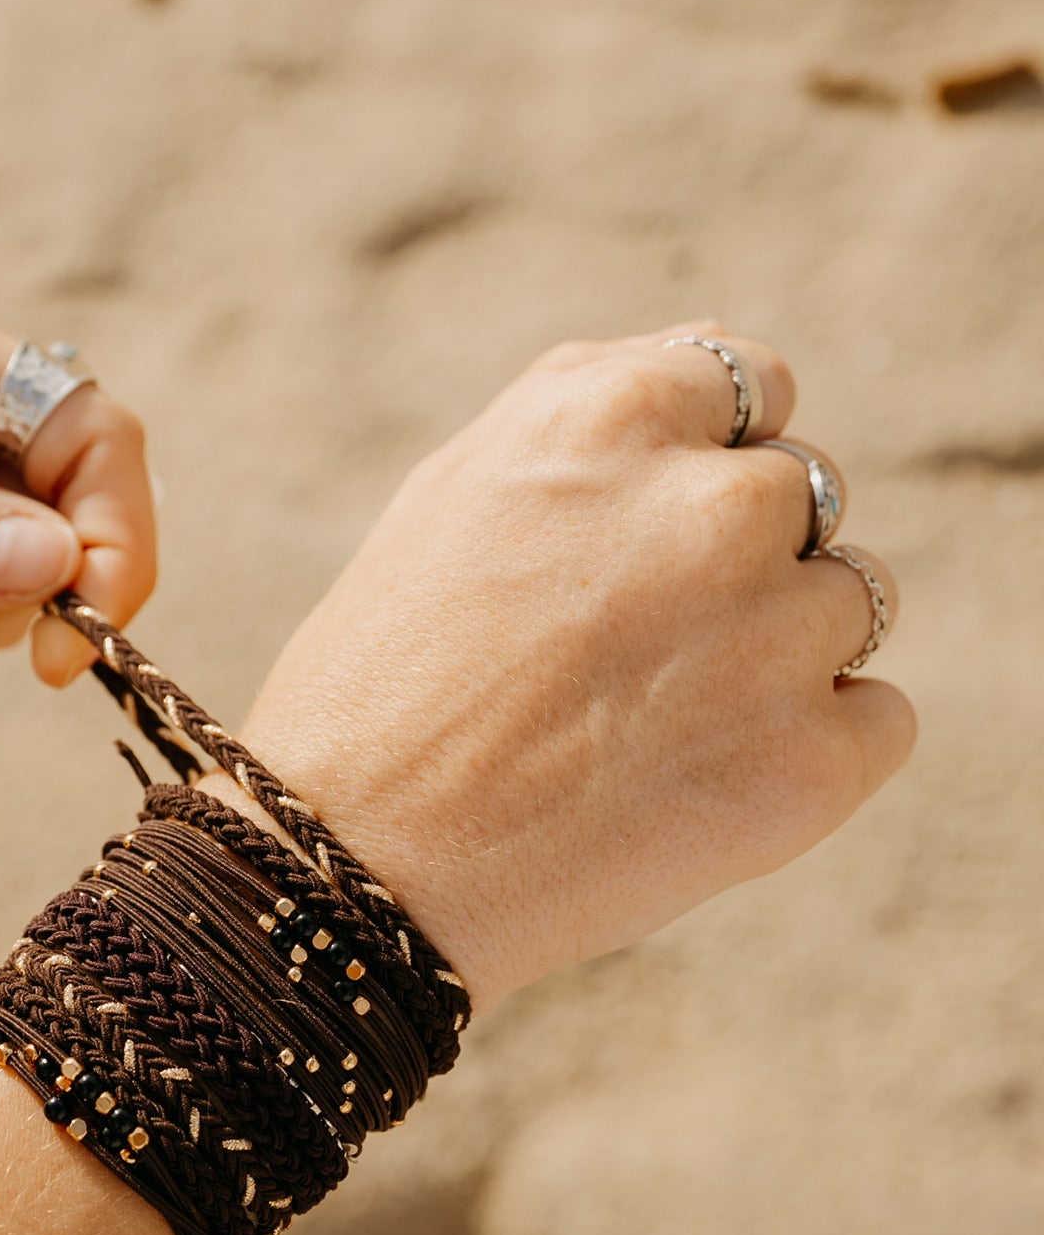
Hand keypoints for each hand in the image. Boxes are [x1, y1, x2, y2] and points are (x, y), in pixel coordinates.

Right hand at [227, 323, 914, 1009]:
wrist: (354, 866)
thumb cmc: (385, 670)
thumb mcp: (460, 482)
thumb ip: (599, 404)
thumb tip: (721, 368)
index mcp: (618, 413)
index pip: (755, 386)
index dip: (706, 460)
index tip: (648, 532)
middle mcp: (714, 505)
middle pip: (806, 495)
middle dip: (741, 557)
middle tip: (630, 646)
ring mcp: (774, 634)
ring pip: (855, 600)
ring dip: (783, 646)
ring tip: (655, 717)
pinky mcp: (811, 760)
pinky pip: (879, 716)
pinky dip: (817, 745)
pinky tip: (702, 778)